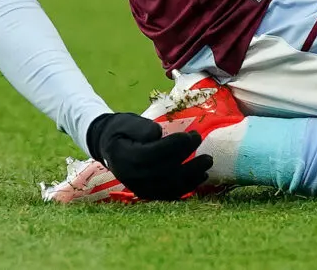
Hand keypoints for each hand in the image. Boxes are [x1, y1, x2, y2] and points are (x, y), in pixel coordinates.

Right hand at [85, 112, 211, 199]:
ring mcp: (139, 188)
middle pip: (164, 173)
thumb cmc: (121, 131)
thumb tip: (157, 133)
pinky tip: (200, 179)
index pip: (154, 154)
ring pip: (169, 187)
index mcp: (125, 157)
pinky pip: (168, 194)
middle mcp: (132, 177)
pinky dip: (186, 188)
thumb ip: (141, 126)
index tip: (192, 136)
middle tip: (205, 152)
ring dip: (192, 178)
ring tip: (207, 165)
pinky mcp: (147, 193)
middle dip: (189, 162)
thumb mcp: (127, 122)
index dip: (175, 146)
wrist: (109, 147)